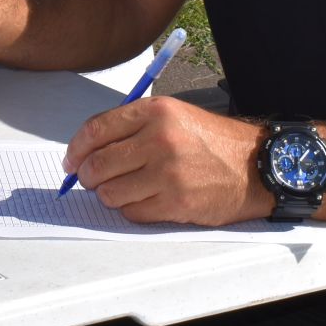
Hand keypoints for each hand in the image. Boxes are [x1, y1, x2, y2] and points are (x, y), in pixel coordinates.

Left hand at [61, 97, 270, 225]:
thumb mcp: (173, 116)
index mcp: (155, 112)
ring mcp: (168, 174)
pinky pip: (132, 213)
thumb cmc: (210, 141)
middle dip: (87, 176)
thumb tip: (86, 149)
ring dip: (108, 195)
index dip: (75, 149)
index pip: (95, 130)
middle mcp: (159, 140)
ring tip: (121, 190)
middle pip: (97, 164)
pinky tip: (143, 200)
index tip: (71, 160)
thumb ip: (131, 127)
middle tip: (91, 180)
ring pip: (110, 192)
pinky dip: (131, 210)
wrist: (254, 166)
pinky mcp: (176, 203)